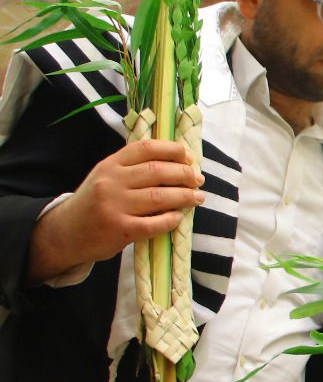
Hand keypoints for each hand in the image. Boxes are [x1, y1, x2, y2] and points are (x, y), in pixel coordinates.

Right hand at [27, 140, 204, 281]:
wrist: (65, 233)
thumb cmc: (93, 203)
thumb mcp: (105, 176)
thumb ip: (131, 167)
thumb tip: (175, 161)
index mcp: (110, 164)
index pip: (146, 148)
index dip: (172, 150)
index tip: (188, 157)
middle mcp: (112, 182)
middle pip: (157, 171)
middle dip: (184, 174)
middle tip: (198, 180)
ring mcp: (115, 206)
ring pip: (160, 197)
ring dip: (185, 196)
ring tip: (197, 197)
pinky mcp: (120, 230)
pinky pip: (154, 224)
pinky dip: (171, 220)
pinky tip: (179, 217)